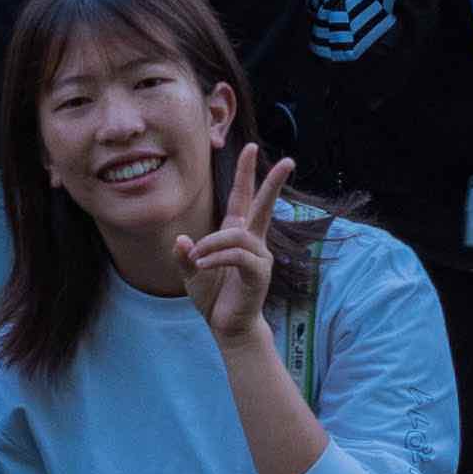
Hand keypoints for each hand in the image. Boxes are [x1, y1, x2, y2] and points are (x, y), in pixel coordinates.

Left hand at [174, 144, 299, 349]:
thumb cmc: (212, 296)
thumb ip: (184, 256)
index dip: (247, 173)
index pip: (243, 197)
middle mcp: (252, 240)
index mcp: (237, 233)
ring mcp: (259, 256)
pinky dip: (217, 257)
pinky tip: (202, 265)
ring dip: (212, 244)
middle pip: (264, 204)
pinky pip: (238, 255)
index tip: (251, 147)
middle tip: (290, 161)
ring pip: (237, 235)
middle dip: (274, 182)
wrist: (226, 326)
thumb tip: (182, 241)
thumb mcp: (190, 272)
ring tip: (196, 259)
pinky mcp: (259, 273)